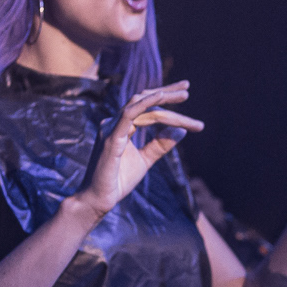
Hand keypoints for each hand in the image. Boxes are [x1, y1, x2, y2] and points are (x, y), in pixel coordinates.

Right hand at [71, 82, 203, 217]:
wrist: (98, 200)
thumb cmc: (118, 180)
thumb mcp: (145, 160)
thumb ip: (160, 145)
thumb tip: (181, 131)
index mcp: (122, 126)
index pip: (145, 105)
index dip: (165, 97)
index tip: (185, 92)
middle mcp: (115, 122)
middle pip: (143, 99)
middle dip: (166, 92)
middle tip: (187, 87)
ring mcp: (111, 128)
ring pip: (140, 105)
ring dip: (163, 98)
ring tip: (184, 95)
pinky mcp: (111, 138)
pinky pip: (128, 114)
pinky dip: (144, 104)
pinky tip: (160, 97)